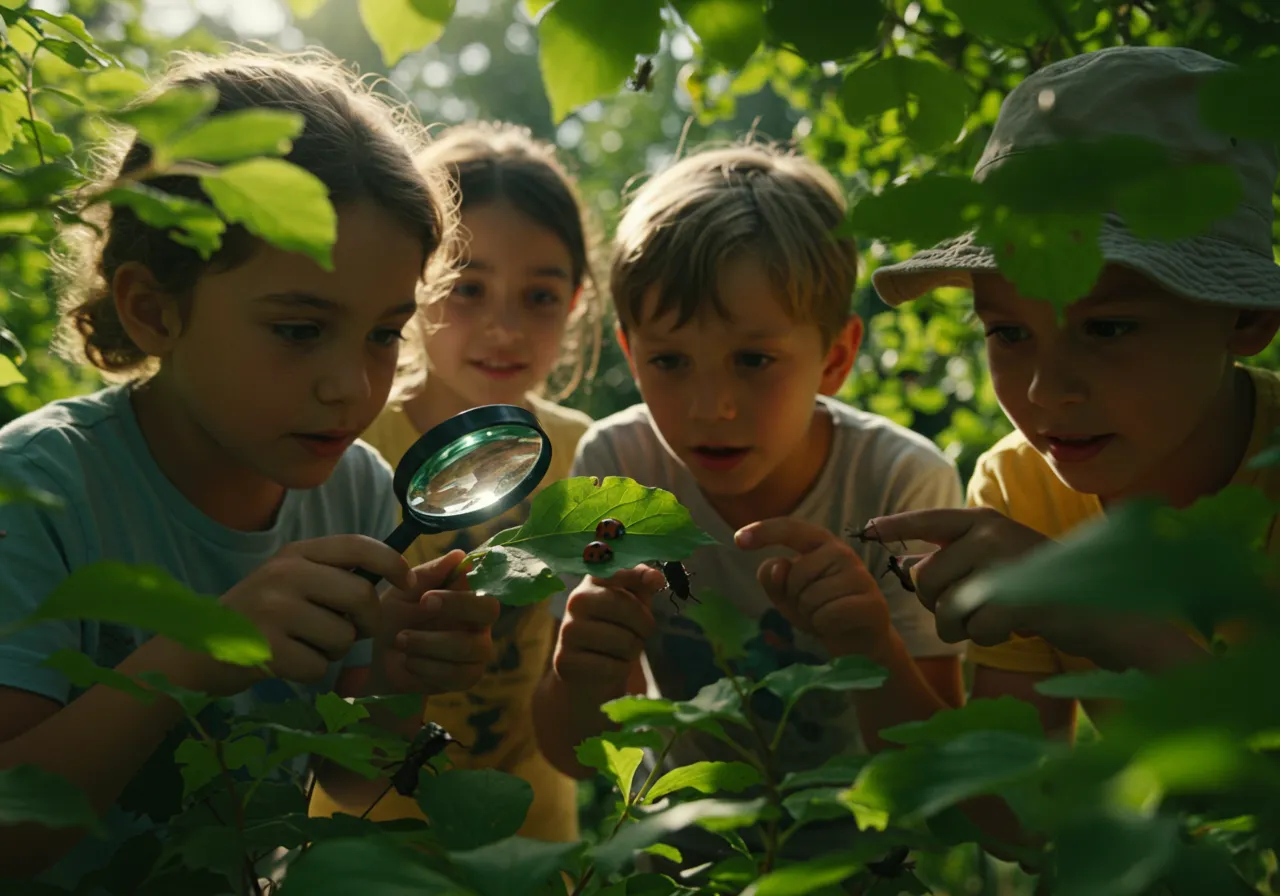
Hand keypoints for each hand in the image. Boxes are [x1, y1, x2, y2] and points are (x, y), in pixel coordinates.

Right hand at [203, 535, 413, 695]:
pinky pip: (320, 667)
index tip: (406, 582)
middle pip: (362, 597)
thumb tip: (394, 578)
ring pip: (344, 638)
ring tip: (303, 646)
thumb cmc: (255, 617)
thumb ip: (331, 576)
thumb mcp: (288, 581)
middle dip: (367, 623)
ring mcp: (274, 610)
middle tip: (352, 633)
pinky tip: (286, 663)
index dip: (392, 562)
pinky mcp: (267, 648)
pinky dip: (311, 673)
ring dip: (334, 652)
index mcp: (296, 553)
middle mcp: (286, 574)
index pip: (358, 545)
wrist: (195, 652)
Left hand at [373, 549, 500, 695]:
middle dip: (455, 610)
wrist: (377, 657)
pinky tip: (409, 661)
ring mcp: (476, 651)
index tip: (426, 598)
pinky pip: (459, 674)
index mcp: (468, 596)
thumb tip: (458, 555)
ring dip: (431, 643)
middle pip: (490, 611)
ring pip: (472, 647)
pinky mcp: (466, 677)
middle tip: (420, 611)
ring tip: (401, 640)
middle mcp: (479, 621)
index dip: (459, 594)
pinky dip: (429, 667)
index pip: (483, 587)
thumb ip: (429, 574)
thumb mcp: (403, 592)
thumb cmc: (395, 617)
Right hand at [553, 565, 665, 703]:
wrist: (586, 671)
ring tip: (623, 650)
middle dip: (644, 626)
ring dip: (633, 651)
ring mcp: (568, 630)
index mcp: (593, 581)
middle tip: (641, 634)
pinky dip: (620, 670)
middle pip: (626, 607)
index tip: (656, 582)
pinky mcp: (565, 660)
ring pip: (623, 641)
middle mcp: (576, 601)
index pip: (619, 572)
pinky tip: (611, 665)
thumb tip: (656, 578)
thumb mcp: (632, 602)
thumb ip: (643, 584)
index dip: (639, 578)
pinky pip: (612, 667)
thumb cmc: (615, 628)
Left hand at [735, 518, 892, 658]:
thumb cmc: (821, 611)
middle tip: (814, 607)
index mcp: (820, 544)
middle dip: (796, 598)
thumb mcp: (787, 597)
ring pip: (811, 597)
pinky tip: (837, 625)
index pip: (791, 529)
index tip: (737, 540)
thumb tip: (778, 566)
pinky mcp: (871, 602)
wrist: (858, 641)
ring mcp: (860, 576)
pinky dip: (825, 626)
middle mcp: (842, 553)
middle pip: (796, 574)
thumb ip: (774, 580)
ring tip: (826, 616)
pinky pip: (828, 615)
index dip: (764, 532)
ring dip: (811, 615)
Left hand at [865, 507, 1048, 645]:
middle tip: (974, 609)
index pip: (927, 521)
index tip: (865, 530)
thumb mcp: (994, 564)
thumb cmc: (1042, 587)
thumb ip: (953, 561)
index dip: (894, 526)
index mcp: (983, 520)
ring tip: (997, 618)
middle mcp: (989, 532)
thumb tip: (904, 567)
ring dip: (964, 627)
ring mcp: (1003, 560)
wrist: (1103, 607)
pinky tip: (1017, 625)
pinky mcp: (1016, 594)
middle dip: (938, 605)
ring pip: (945, 608)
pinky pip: (975, 628)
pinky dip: (990, 636)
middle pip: (925, 579)